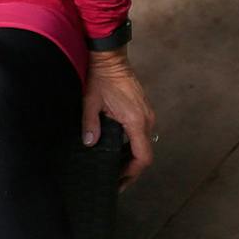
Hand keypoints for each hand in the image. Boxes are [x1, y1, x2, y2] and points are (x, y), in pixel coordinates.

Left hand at [81, 50, 154, 187]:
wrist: (110, 57)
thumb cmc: (101, 78)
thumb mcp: (90, 102)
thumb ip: (90, 124)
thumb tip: (90, 144)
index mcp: (135, 120)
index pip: (143, 156)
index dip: (133, 172)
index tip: (120, 181)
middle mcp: (146, 119)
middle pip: (145, 152)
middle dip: (132, 168)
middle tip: (115, 179)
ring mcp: (147, 113)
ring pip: (145, 143)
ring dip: (132, 156)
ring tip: (115, 166)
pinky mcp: (144, 108)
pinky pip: (142, 133)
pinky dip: (133, 144)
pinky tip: (118, 148)